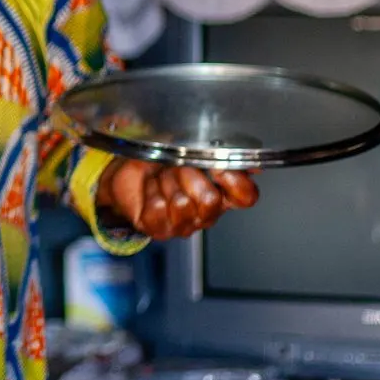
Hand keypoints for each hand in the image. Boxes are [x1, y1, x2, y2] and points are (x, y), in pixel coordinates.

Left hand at [97, 160, 258, 240]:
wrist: (129, 174)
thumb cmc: (162, 163)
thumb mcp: (189, 150)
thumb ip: (218, 154)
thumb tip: (249, 162)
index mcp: (222, 194)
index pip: (246, 197)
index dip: (234, 180)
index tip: (216, 165)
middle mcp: (205, 214)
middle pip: (211, 200)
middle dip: (189, 176)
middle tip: (176, 166)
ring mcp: (183, 225)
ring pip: (182, 203)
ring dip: (167, 182)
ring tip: (161, 178)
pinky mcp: (158, 229)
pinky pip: (158, 207)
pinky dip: (150, 190)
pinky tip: (150, 188)